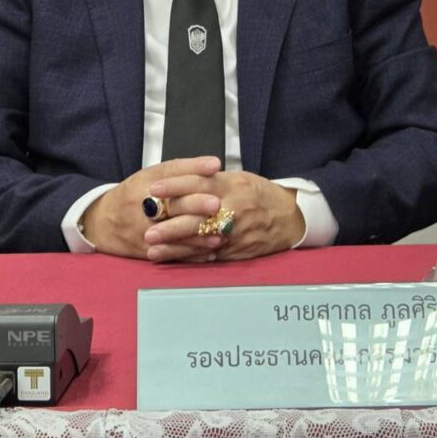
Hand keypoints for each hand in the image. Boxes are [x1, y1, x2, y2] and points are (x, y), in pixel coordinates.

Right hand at [80, 156, 223, 259]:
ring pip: (174, 234)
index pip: (171, 173)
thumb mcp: (152, 175)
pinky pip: (172, 254)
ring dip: (199, 235)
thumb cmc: (134, 195)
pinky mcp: (146, 251)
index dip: (194, 170)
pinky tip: (211, 252)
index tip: (215, 168)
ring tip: (220, 234)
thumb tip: (215, 164)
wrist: (102, 222)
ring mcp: (143, 231)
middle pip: (172, 204)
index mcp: (145, 183)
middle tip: (217, 204)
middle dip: (195, 204)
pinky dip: (193, 254)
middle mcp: (142, 206)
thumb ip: (183, 169)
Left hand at [145, 170, 305, 261]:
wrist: (289, 217)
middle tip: (147, 228)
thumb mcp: (239, 179)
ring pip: (201, 240)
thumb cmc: (260, 194)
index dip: (175, 185)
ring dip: (175, 246)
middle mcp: (235, 209)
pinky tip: (172, 258)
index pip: (199, 182)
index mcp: (233, 186)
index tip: (153, 188)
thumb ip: (212, 180)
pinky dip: (189, 258)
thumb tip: (181, 179)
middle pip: (198, 216)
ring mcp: (237, 233)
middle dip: (171, 224)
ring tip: (152, 248)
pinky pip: (210, 256)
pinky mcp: (237, 251)